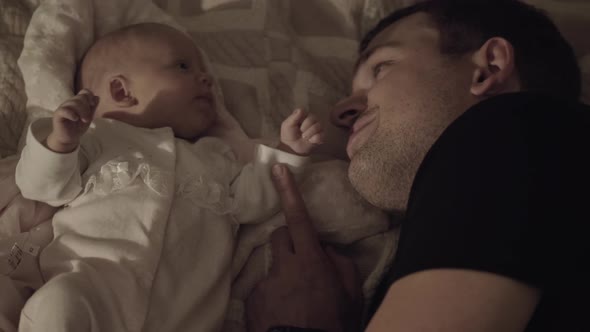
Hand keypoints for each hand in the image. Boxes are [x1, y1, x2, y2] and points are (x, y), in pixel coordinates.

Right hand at [46, 89, 97, 152]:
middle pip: (81, 97)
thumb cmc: (78, 127)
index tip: (92, 105)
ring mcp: (63, 107)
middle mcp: (70, 103)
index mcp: (78, 102)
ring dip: (82, 112)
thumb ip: (92, 107)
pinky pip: (64, 110)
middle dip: (87, 108)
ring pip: (74, 102)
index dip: (90, 96)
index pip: (84, 91)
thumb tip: (97, 97)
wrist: (69, 138)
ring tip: (83, 120)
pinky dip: (72, 114)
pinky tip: (75, 119)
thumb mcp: (89, 117)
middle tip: (87, 119)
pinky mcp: (58, 114)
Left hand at [246, 164, 362, 331]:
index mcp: (309, 261)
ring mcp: (264, 283)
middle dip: (290, 241)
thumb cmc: (331, 323)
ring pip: (272, 264)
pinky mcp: (252, 300)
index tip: (278, 169)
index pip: (298, 218)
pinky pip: (262, 287)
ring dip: (282, 272)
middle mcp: (283, 266)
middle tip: (301, 260)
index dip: (289, 192)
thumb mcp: (351, 294)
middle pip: (279, 235)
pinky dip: (272, 294)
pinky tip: (283, 310)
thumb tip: (326, 249)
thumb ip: (341, 264)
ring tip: (294, 297)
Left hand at [280, 109, 323, 155]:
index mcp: (303, 114)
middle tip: (300, 132)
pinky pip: (322, 135)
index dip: (300, 119)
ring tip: (304, 137)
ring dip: (309, 134)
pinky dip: (314, 139)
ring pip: (318, 126)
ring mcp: (318, 127)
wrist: (293, 148)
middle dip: (304, 127)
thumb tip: (300, 110)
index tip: (296, 125)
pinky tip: (310, 141)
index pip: (304, 111)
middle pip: (312, 118)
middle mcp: (312, 118)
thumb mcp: (287, 126)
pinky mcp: (322, 135)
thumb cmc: (289, 135)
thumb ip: (293, 117)